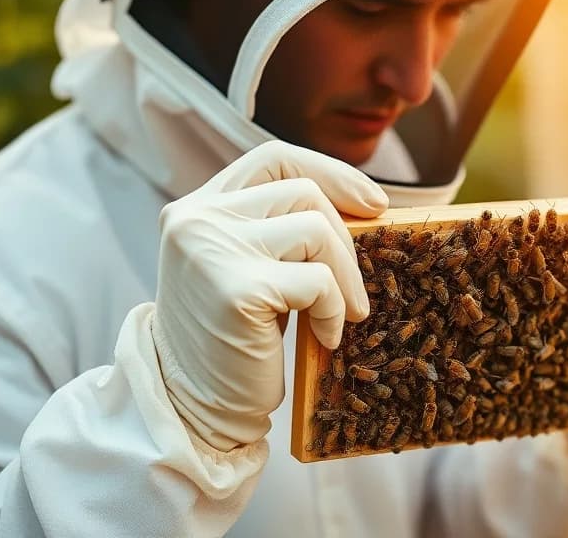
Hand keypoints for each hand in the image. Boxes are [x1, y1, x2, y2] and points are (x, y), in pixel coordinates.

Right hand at [150, 141, 387, 451]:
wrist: (194, 409)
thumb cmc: (231, 341)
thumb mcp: (247, 267)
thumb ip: (279, 229)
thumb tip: (367, 204)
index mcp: (196, 208)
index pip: (274, 158)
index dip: (331, 172)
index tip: (373, 204)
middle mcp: (196, 220)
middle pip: (305, 193)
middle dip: (346, 241)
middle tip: (354, 291)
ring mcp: (212, 250)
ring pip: (317, 230)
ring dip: (344, 277)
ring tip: (340, 315)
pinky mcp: (238, 288)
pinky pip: (318, 281)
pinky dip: (334, 309)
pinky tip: (324, 337)